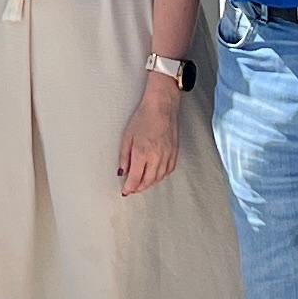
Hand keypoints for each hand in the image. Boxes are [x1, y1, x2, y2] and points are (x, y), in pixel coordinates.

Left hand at [117, 76, 183, 196]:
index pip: (135, 178)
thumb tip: (122, 172)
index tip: (125, 191)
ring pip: (159, 178)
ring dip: (149, 184)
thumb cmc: (143, 118)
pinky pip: (168, 171)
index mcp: (142, 153)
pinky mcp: (175, 153)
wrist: (162, 107)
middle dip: (138, 188)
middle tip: (132, 189)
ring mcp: (167, 156)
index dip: (129, 188)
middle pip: (147, 181)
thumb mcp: (127, 137)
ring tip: (141, 184)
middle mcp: (156, 158)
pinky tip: (155, 175)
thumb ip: (123, 156)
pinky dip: (160, 177)